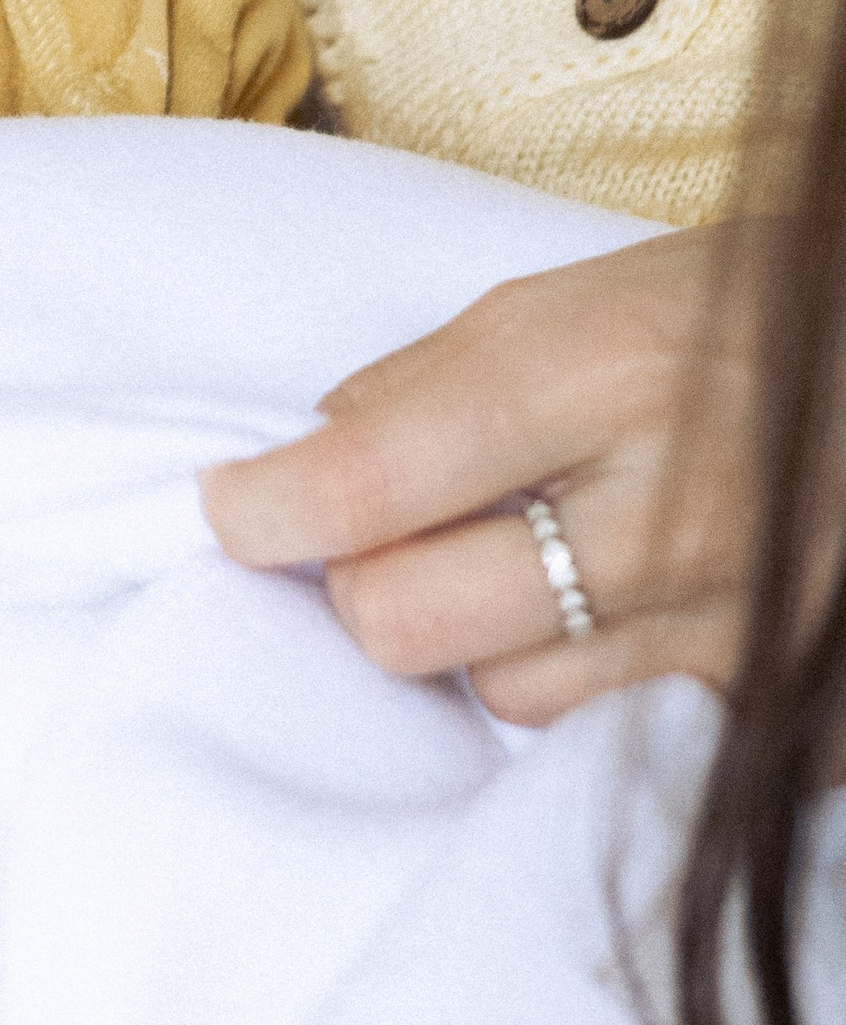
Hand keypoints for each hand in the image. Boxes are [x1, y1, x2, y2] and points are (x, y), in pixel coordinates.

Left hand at [200, 225, 759, 723]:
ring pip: (503, 696)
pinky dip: (598, 685)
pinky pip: (617, 739)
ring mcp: (742, 632)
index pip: (370, 478)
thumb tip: (310, 451)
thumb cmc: (770, 312)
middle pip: (405, 622)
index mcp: (612, 367)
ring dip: (489, 638)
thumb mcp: (605, 285)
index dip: (268, 507)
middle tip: (394, 536)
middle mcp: (675, 512)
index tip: (234, 509)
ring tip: (559, 554)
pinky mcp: (791, 722)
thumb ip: (448, 373)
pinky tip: (643, 611)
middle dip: (369, 584)